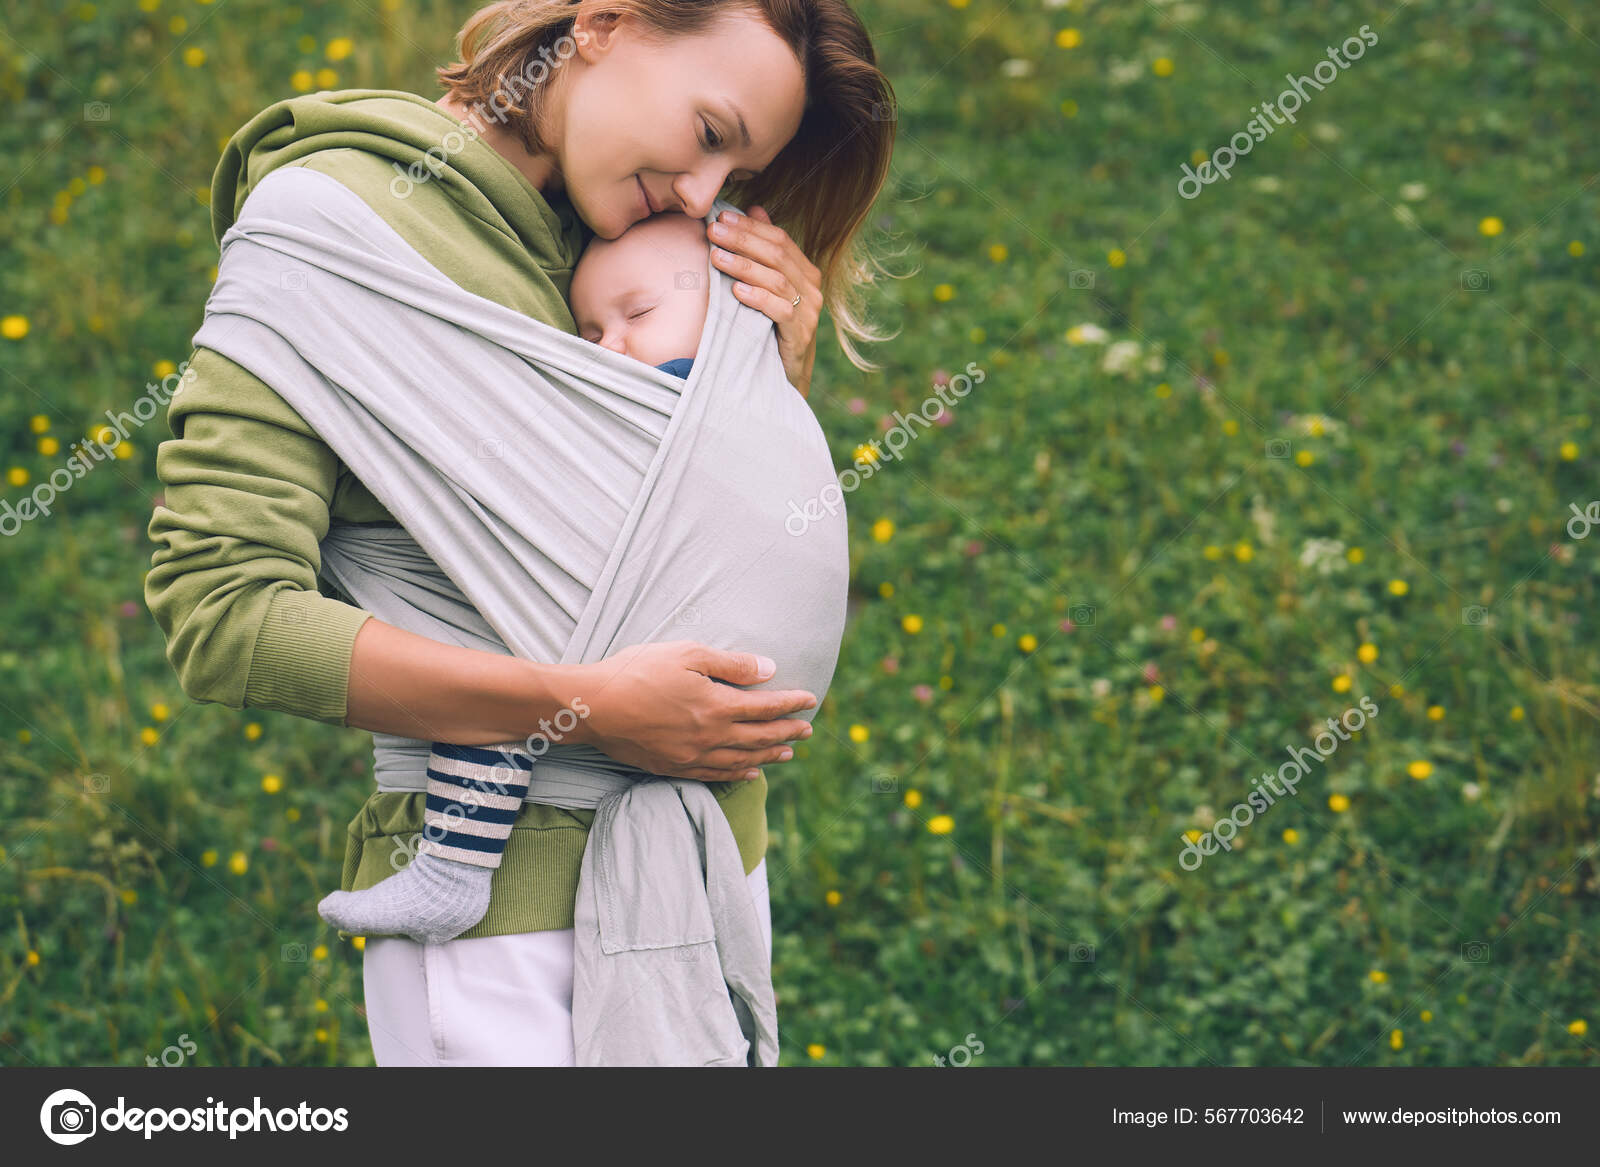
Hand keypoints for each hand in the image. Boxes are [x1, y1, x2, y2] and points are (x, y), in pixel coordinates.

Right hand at [568, 641, 816, 781]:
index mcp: (716, 706)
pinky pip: (717, 775)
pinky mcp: (674, 767)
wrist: (593, 707)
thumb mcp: (687, 654)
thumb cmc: (637, 671)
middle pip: (760, 736)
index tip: (811, 700)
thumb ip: (731, 664)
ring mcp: (693, 756)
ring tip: (788, 752)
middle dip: (787, 732)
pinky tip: (750, 771)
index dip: (791, 704)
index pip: (766, 707)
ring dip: (769, 755)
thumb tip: (770, 669)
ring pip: (743, 759)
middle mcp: (711, 736)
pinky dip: (739, 773)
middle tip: (808, 730)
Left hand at [708, 206, 819, 397]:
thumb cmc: (771, 329)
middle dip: (742, 240)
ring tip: (716, 257)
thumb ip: (765, 252)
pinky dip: (758, 298)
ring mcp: (809, 312)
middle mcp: (812, 288)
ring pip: (777, 279)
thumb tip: (756, 209)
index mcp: (805, 272)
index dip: (750, 226)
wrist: (784, 378)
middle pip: (778, 255)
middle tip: (712, 231)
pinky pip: (780, 310)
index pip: (780, 239)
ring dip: (744, 265)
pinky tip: (736, 290)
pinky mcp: (800, 335)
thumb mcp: (768, 288)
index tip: (721, 216)